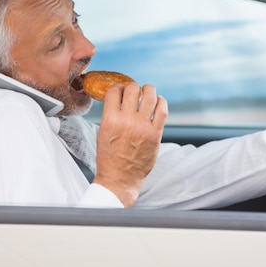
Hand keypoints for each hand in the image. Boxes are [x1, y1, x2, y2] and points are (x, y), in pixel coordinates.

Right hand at [93, 82, 167, 206]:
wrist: (120, 179)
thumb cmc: (109, 157)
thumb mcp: (102, 132)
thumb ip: (110, 115)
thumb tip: (119, 99)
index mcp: (110, 120)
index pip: (114, 91)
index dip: (118, 88)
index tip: (120, 91)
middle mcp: (127, 121)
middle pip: (133, 89)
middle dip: (133, 87)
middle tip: (134, 91)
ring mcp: (142, 127)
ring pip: (150, 96)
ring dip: (148, 90)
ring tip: (147, 92)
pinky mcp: (155, 134)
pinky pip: (162, 110)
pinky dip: (161, 102)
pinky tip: (158, 102)